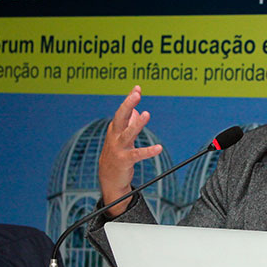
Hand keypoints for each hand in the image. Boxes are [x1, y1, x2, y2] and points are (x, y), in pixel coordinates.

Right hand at [98, 85, 162, 216]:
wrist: (108, 178)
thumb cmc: (117, 154)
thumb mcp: (121, 138)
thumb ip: (129, 123)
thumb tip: (138, 110)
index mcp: (115, 129)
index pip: (122, 111)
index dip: (129, 100)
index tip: (137, 88)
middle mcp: (115, 136)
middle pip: (120, 117)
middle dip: (127, 105)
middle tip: (136, 94)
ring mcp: (118, 148)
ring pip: (128, 133)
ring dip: (137, 124)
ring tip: (146, 114)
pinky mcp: (124, 160)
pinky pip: (138, 154)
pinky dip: (148, 151)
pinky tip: (158, 148)